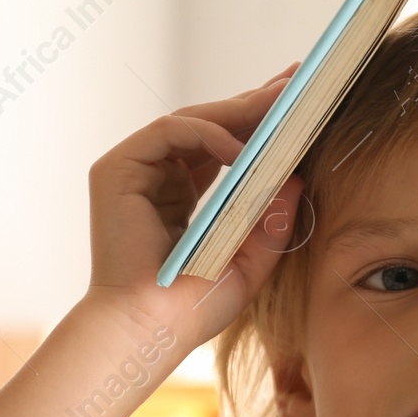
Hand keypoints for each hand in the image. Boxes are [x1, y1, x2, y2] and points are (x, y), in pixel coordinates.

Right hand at [83, 61, 306, 347]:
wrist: (150, 330)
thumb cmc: (193, 309)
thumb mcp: (250, 262)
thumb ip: (273, 222)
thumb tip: (300, 178)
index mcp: (182, 199)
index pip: (225, 149)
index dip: (260, 126)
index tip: (299, 106)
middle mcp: (157, 179)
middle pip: (211, 127)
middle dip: (255, 105)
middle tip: (296, 86)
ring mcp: (136, 173)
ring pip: (192, 121)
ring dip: (238, 112)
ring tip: (280, 109)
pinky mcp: (118, 170)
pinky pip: (169, 132)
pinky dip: (208, 133)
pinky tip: (242, 149)